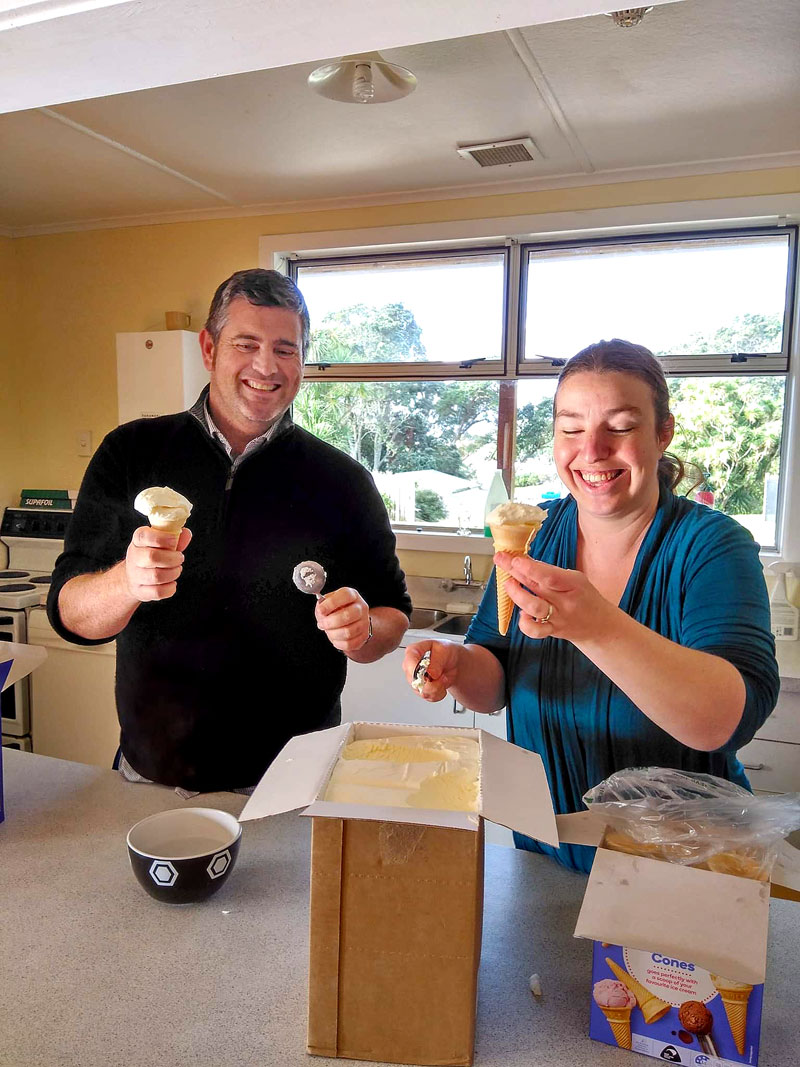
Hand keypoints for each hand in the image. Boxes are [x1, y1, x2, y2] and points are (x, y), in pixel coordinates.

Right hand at [124, 526, 191, 602]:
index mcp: (138, 541)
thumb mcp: (161, 543)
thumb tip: (186, 534)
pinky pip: (157, 592)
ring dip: (173, 573)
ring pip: (156, 576)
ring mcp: (135, 576)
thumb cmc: (151, 555)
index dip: (161, 538)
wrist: (133, 577)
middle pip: (152, 557)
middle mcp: (133, 557)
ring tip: (177, 570)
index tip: (174, 540)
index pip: (143, 536)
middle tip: (180, 558)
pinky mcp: (140, 591)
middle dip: (172, 558)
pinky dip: (170, 588)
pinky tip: (172, 583)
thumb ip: (175, 538)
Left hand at [316, 587, 370, 652]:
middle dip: (330, 622)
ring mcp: (364, 622)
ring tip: (328, 631)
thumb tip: (321, 610)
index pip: (345, 595)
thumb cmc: (337, 610)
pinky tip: (335, 638)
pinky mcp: (364, 636)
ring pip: (348, 632)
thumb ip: (323, 604)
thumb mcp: (328, 602)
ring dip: (333, 634)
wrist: (352, 620)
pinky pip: (349, 644)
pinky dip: (338, 643)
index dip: (332, 603)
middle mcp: (361, 607)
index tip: (321, 610)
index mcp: (353, 595)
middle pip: (348, 615)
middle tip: (321, 624)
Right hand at [401, 639, 461, 701]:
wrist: (452, 662)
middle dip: (432, 683)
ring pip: (422, 692)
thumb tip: (430, 673)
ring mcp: (414, 679)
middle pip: (415, 681)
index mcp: (413, 651)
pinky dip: (438, 694)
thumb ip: (437, 661)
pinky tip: (441, 685)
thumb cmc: (446, 652)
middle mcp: (410, 666)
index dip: (419, 672)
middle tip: (442, 677)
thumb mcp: (445, 650)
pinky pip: (427, 697)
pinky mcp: (420, 689)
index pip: (409, 663)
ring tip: (443, 679)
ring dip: (437, 689)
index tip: (432, 675)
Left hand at [495, 551, 614, 643]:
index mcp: (573, 585)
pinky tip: (522, 613)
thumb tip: (524, 562)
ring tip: (509, 584)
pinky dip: (524, 623)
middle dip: (514, 571)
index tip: (516, 559)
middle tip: (500, 559)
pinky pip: (534, 631)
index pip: (550, 575)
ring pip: (533, 608)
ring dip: (517, 594)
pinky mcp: (551, 631)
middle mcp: (564, 602)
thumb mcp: (574, 579)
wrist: (599, 626)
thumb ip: (551, 573)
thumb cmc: (584, 597)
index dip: (530, 567)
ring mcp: (557, 618)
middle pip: (536, 586)